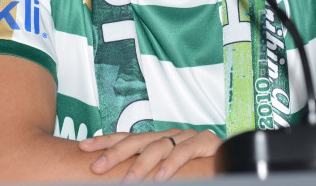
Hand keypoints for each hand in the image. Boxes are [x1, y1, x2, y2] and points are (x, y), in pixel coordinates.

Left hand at [79, 129, 221, 181]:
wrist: (232, 160)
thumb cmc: (198, 168)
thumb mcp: (164, 170)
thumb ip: (147, 173)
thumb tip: (121, 179)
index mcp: (157, 139)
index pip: (126, 137)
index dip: (104, 141)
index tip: (82, 147)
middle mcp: (169, 134)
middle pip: (137, 140)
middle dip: (114, 153)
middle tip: (96, 167)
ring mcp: (186, 137)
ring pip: (159, 146)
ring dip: (141, 165)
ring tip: (129, 181)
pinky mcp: (205, 142)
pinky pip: (185, 152)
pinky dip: (171, 166)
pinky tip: (160, 177)